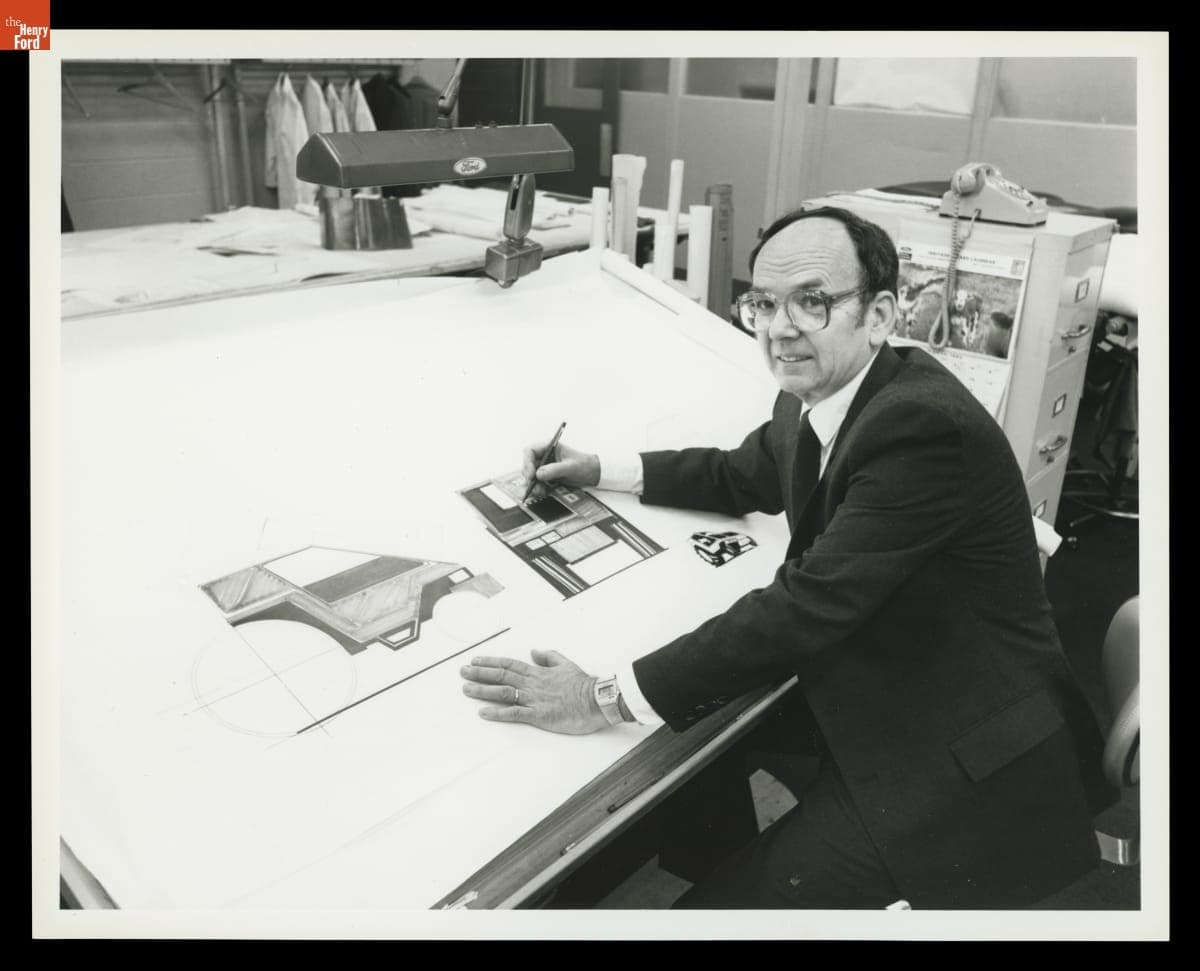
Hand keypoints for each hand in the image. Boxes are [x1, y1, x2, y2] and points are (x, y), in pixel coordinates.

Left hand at [460, 649, 607, 734]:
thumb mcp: (566, 664)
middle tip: (462, 672)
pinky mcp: (539, 715)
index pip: (509, 664)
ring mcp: (535, 699)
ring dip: (483, 690)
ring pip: (503, 692)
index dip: (490, 662)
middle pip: (501, 676)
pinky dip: (497, 712)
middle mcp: (533, 684)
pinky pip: (514, 713)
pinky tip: (483, 712)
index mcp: (539, 672)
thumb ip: (549, 657)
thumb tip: (535, 651)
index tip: (475, 661)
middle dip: (480, 673)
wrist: (597, 700)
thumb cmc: (584, 685)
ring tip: (466, 689)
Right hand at [522, 439, 599, 501]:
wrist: (593, 473)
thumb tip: (538, 475)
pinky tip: (542, 492)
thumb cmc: (584, 465)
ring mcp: (545, 465)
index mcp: (549, 446)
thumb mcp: (570, 467)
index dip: (527, 462)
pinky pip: (537, 481)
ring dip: (533, 484)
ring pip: (532, 474)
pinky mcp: (547, 475)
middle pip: (528, 464)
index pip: (530, 451)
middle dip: (529, 476)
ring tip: (540, 492)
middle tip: (532, 486)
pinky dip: (537, 487)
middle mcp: (545, 455)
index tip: (531, 475)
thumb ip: (554, 470)